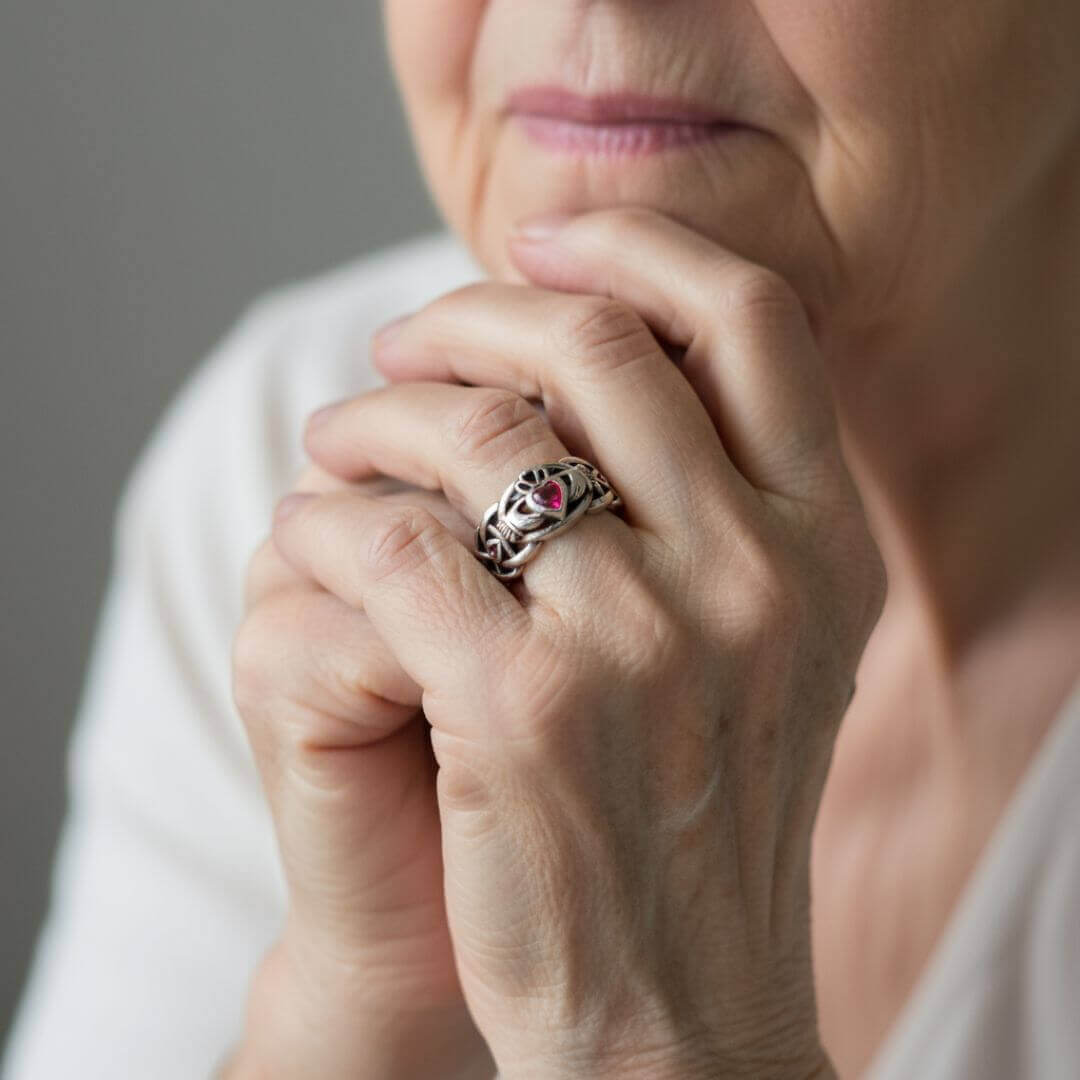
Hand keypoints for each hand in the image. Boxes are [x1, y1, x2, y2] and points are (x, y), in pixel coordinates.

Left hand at [274, 208, 884, 1079]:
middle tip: (400, 348)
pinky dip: (335, 520)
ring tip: (338, 441)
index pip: (746, 319)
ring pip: (473, 435)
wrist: (676, 1007)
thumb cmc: (699, 813)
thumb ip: (723, 500)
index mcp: (824, 544)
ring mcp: (642, 641)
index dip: (632, 248)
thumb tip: (605, 351)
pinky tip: (318, 536)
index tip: (538, 241)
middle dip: (471, 316)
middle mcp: (753, 576)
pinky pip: (394, 544)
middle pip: (593, 349)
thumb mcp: (768, 649)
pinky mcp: (522, 711)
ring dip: (376, 417)